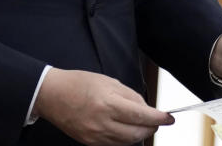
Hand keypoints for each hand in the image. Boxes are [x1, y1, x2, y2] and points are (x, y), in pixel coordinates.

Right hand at [34, 68, 173, 145]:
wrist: (52, 95)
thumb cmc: (79, 83)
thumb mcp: (109, 82)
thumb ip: (130, 96)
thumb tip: (146, 109)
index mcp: (108, 103)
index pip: (142, 116)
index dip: (159, 118)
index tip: (169, 118)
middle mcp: (102, 123)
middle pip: (137, 133)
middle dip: (152, 128)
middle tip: (157, 121)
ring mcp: (95, 136)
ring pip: (128, 142)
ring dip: (139, 134)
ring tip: (142, 124)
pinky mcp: (90, 143)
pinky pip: (114, 145)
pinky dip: (125, 139)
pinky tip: (126, 129)